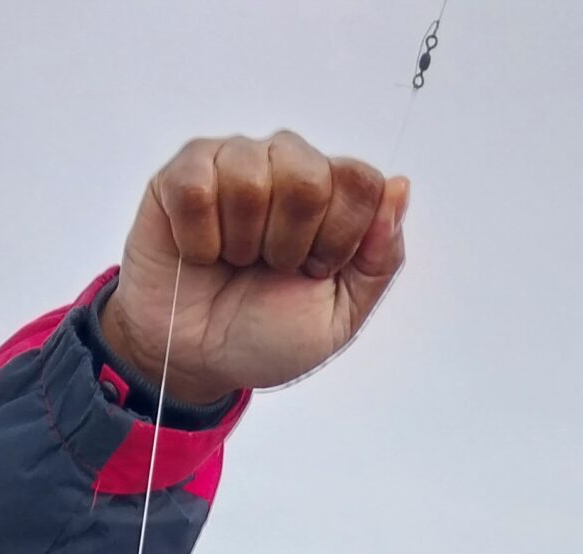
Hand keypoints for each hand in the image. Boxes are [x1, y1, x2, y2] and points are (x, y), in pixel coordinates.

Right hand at [98, 132, 408, 407]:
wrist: (199, 362)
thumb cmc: (266, 336)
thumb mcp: (339, 316)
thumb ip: (379, 259)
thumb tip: (399, 187)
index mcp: (333, 194)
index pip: (361, 180)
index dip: (339, 235)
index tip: (316, 271)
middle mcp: (288, 165)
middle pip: (309, 176)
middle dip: (290, 243)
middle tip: (271, 267)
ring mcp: (234, 162)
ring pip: (250, 178)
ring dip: (241, 243)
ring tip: (234, 261)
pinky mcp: (182, 175)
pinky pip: (197, 190)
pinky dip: (199, 241)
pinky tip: (200, 253)